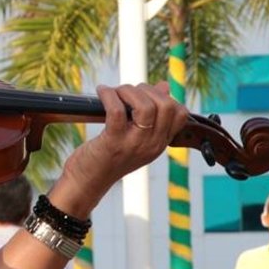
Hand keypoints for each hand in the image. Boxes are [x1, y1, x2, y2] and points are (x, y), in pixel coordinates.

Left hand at [54, 82, 188, 215]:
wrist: (87, 182)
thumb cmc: (108, 156)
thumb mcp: (135, 136)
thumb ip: (151, 113)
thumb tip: (164, 86)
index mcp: (160, 143)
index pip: (181, 114)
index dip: (164, 96)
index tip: (145, 95)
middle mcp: (152, 145)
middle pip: (166, 106)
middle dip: (146, 90)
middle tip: (127, 92)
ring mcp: (134, 145)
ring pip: (145, 107)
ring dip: (128, 91)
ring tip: (115, 92)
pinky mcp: (113, 143)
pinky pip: (116, 110)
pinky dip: (109, 95)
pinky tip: (102, 92)